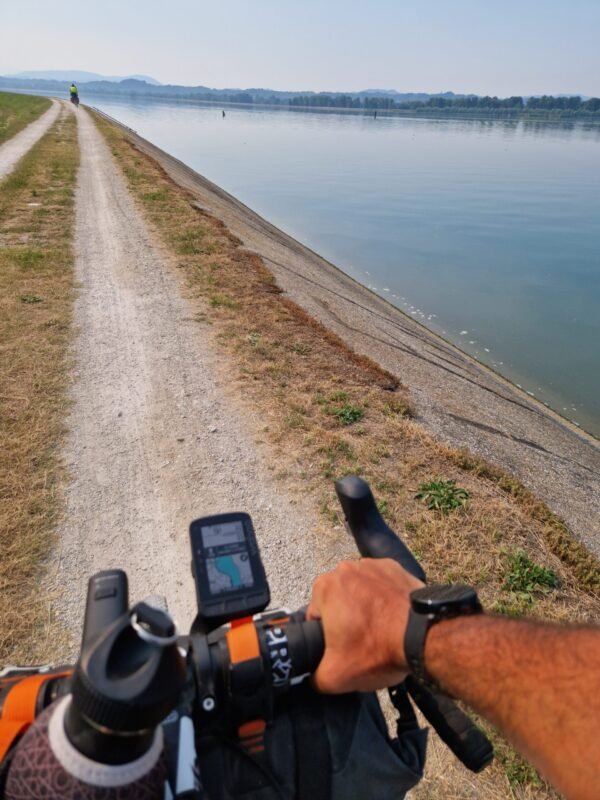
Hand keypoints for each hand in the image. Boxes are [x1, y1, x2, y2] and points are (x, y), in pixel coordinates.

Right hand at [306, 559, 423, 692]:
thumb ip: (315, 678)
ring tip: (380, 629)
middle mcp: (345, 569)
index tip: (341, 648)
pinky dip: (384, 596)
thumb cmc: (377, 650)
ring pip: (359, 589)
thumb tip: (314, 677)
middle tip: (361, 641)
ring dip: (364, 605)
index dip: (326, 636)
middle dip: (345, 617)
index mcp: (324, 587)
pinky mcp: (395, 567)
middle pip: (337, 600)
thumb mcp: (335, 678)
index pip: (315, 616)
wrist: (423, 636)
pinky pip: (382, 583)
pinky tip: (393, 616)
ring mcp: (372, 565)